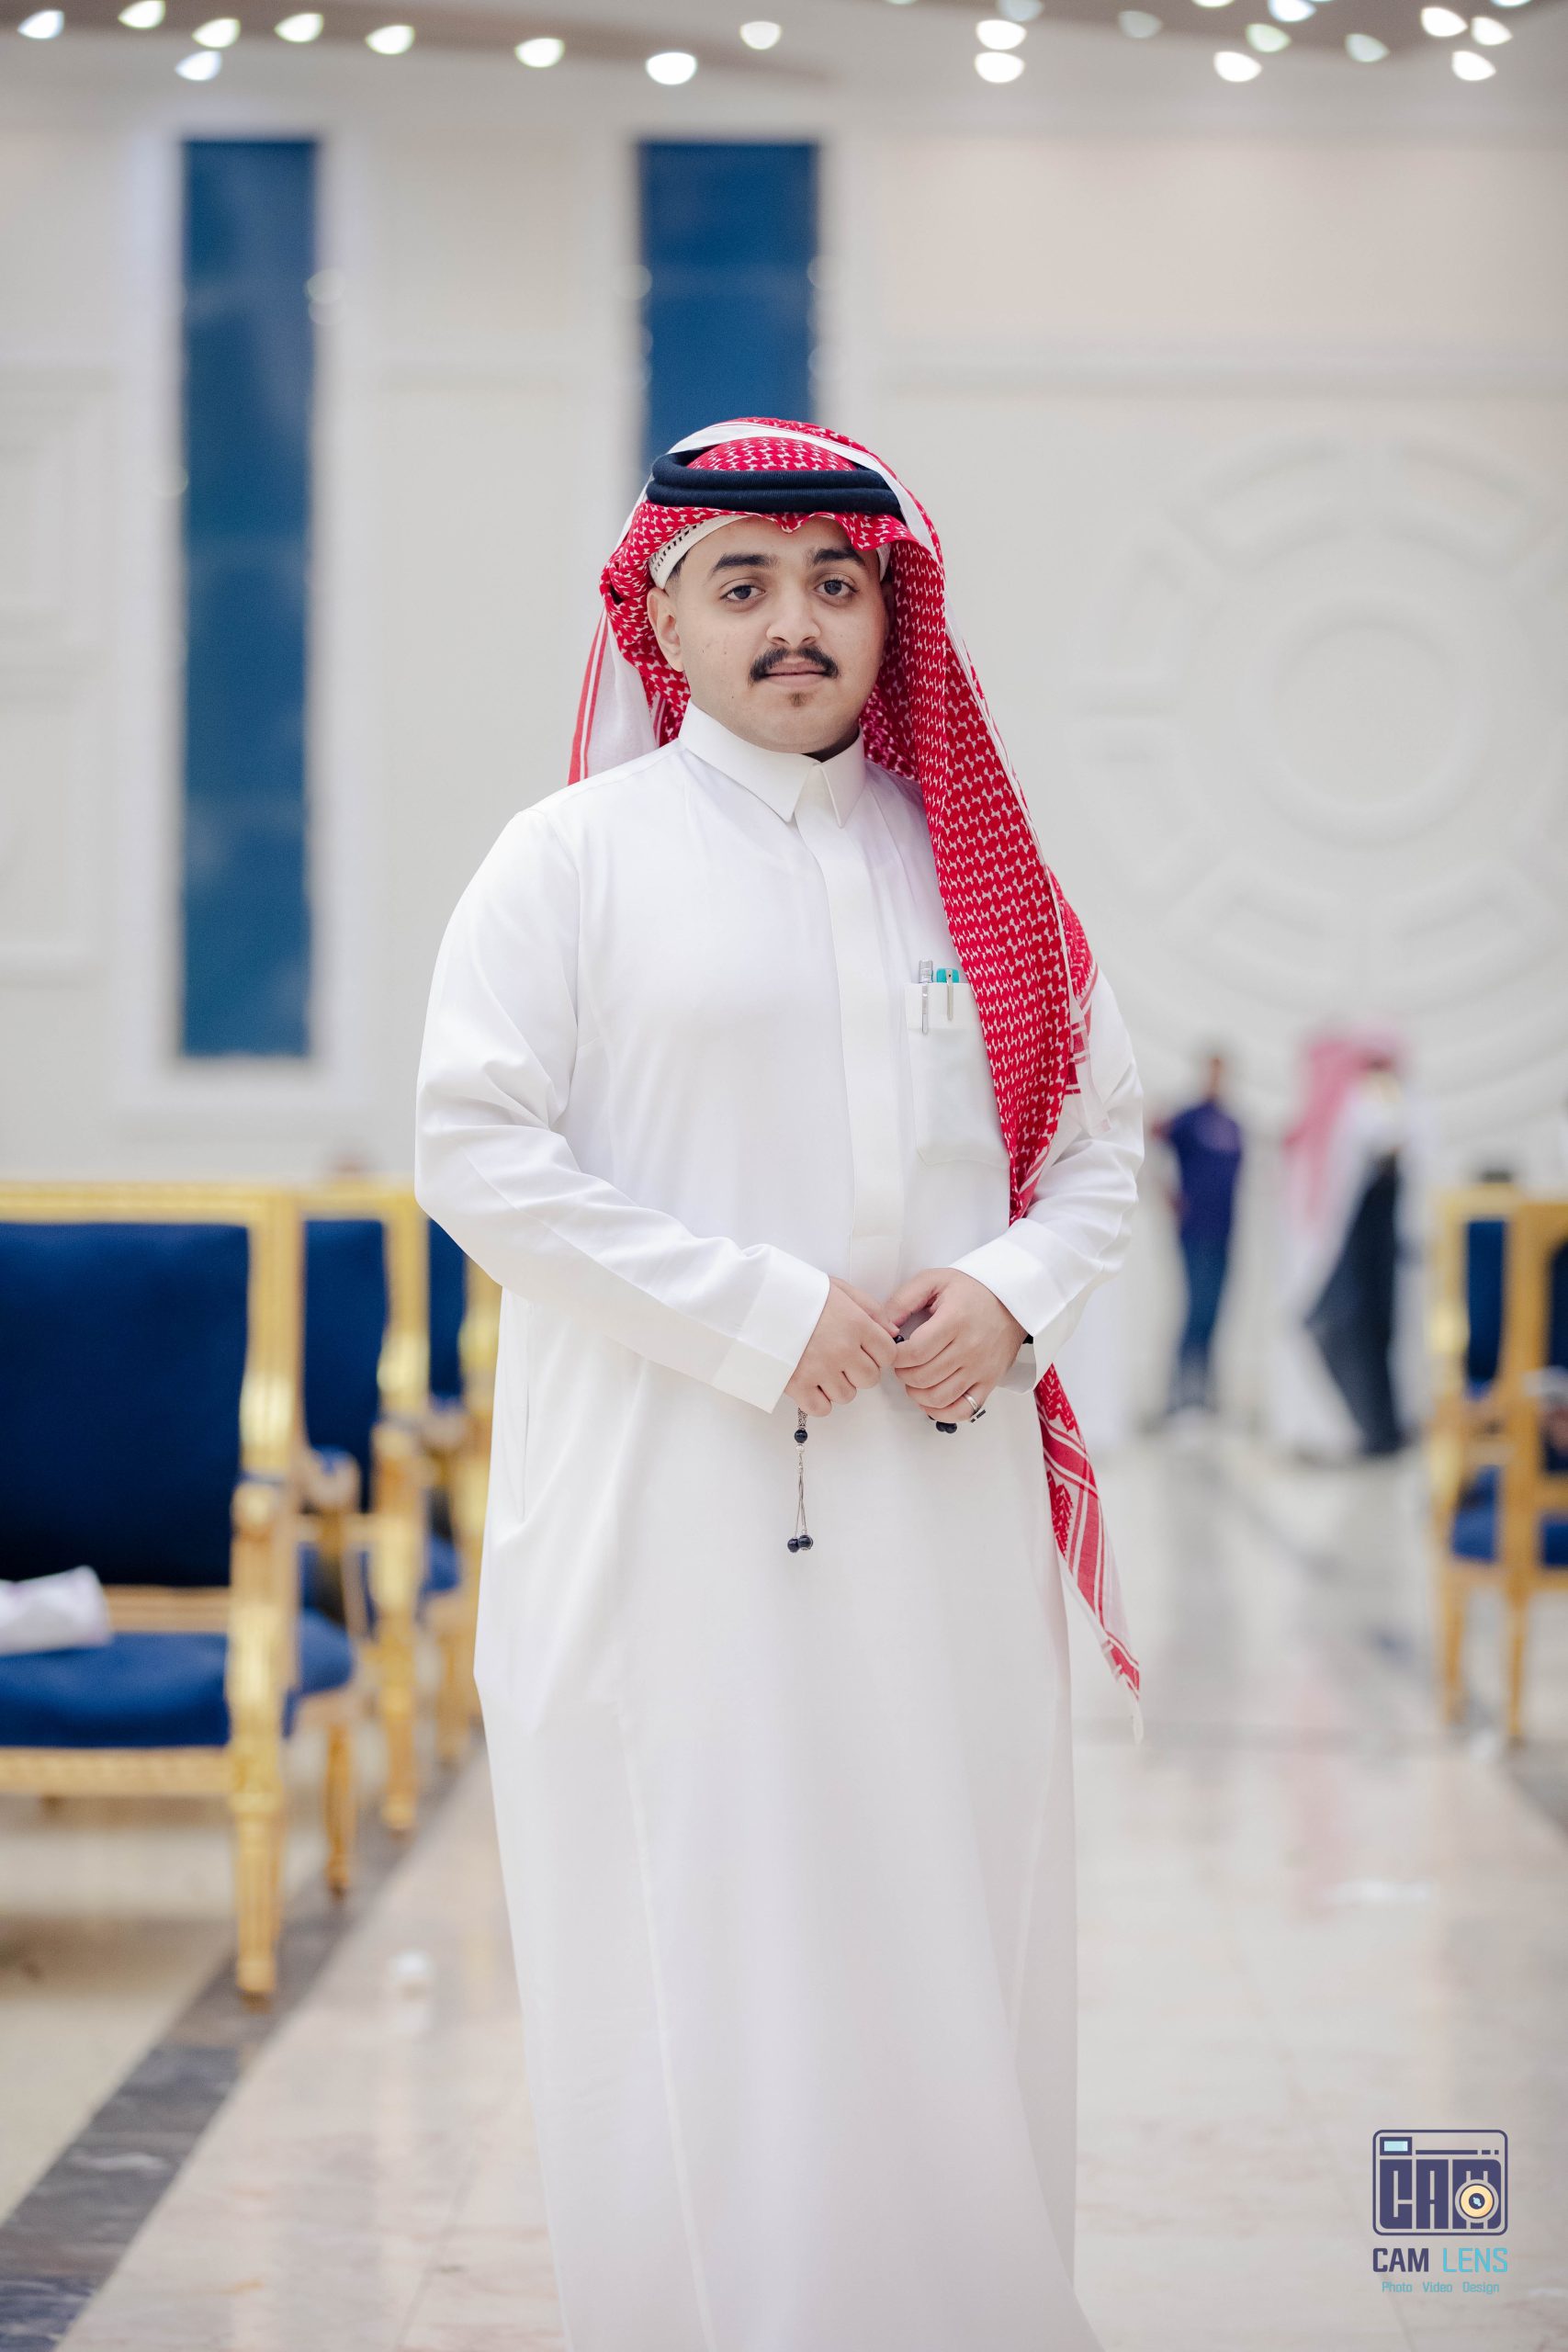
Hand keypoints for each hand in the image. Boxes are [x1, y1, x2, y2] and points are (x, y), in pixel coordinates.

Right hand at [786, 1277, 901, 1417]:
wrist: (754, 1300)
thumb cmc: (796, 1292)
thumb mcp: (838, 1288)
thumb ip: (870, 1309)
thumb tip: (892, 1333)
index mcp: (855, 1324)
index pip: (888, 1354)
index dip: (878, 1354)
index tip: (866, 1350)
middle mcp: (842, 1349)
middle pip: (870, 1379)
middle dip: (859, 1371)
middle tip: (842, 1360)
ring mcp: (820, 1369)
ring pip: (847, 1395)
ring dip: (838, 1386)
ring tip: (822, 1368)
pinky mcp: (797, 1385)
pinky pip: (821, 1408)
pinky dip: (819, 1401)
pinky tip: (811, 1384)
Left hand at [882, 1267, 1026, 1421]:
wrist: (1013, 1300)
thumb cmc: (972, 1289)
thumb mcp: (934, 1280)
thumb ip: (903, 1300)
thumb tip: (883, 1328)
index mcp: (954, 1321)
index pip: (915, 1353)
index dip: (895, 1357)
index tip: (893, 1351)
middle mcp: (970, 1348)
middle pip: (923, 1377)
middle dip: (903, 1374)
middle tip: (902, 1364)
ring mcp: (981, 1368)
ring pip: (939, 1397)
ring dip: (917, 1394)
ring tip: (914, 1379)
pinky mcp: (989, 1381)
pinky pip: (963, 1410)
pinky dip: (942, 1412)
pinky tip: (931, 1400)